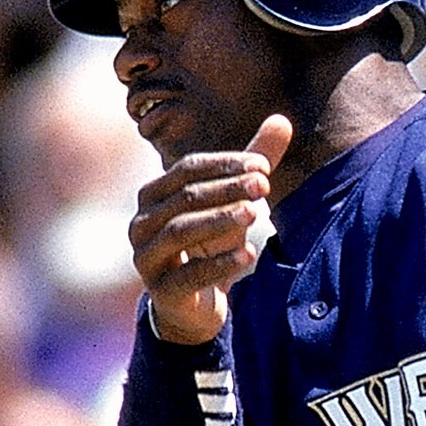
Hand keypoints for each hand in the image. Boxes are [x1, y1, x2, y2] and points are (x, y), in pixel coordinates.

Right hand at [131, 115, 292, 342]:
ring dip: (219, 220)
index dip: (224, 165)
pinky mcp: (161, 292)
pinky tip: (250, 256)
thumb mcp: (233, 203)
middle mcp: (142, 222)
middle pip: (184, 197)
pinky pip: (188, 275)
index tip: (263, 166)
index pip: (187, 169)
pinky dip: (219, 264)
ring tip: (255, 213)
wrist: (192, 305)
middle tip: (264, 185)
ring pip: (179, 231)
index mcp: (154, 194)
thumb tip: (283, 120)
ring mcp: (147, 257)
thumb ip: (253, 166)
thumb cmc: (210, 244)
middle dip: (226, 189)